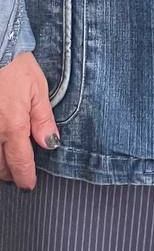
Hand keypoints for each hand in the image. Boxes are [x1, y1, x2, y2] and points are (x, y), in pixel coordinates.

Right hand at [0, 52, 58, 188]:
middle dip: (10, 174)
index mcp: (13, 126)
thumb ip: (43, 120)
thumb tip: (50, 143)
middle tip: (19, 174)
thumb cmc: (15, 66)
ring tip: (6, 164)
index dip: (25, 177)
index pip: (20, 162)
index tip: (29, 185)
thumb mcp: (38, 90)